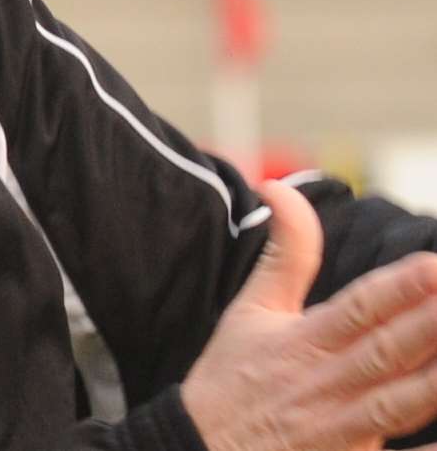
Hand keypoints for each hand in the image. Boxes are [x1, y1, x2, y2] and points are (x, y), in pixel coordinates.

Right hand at [183, 181, 436, 450]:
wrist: (200, 450)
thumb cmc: (232, 378)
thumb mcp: (250, 310)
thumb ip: (284, 253)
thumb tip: (282, 188)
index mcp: (303, 342)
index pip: (358, 308)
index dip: (398, 287)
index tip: (432, 264)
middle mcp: (326, 384)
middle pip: (389, 352)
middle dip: (431, 325)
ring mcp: (341, 431)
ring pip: (402, 404)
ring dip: (435, 381)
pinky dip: (424, 450)